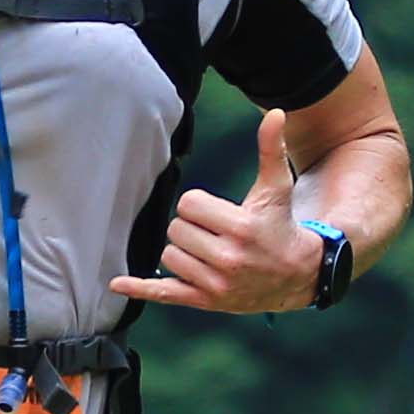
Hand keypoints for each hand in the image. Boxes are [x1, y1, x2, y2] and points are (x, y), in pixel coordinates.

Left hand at [116, 110, 335, 316]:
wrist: (297, 275)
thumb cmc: (280, 225)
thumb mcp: (277, 187)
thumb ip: (271, 149)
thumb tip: (275, 113)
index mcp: (240, 227)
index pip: (188, 205)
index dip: (199, 205)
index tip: (217, 212)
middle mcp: (227, 259)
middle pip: (176, 230)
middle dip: (192, 228)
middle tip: (217, 233)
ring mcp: (215, 284)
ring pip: (169, 256)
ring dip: (183, 251)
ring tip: (211, 252)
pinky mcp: (206, 301)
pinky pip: (165, 294)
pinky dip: (140, 289)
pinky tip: (117, 284)